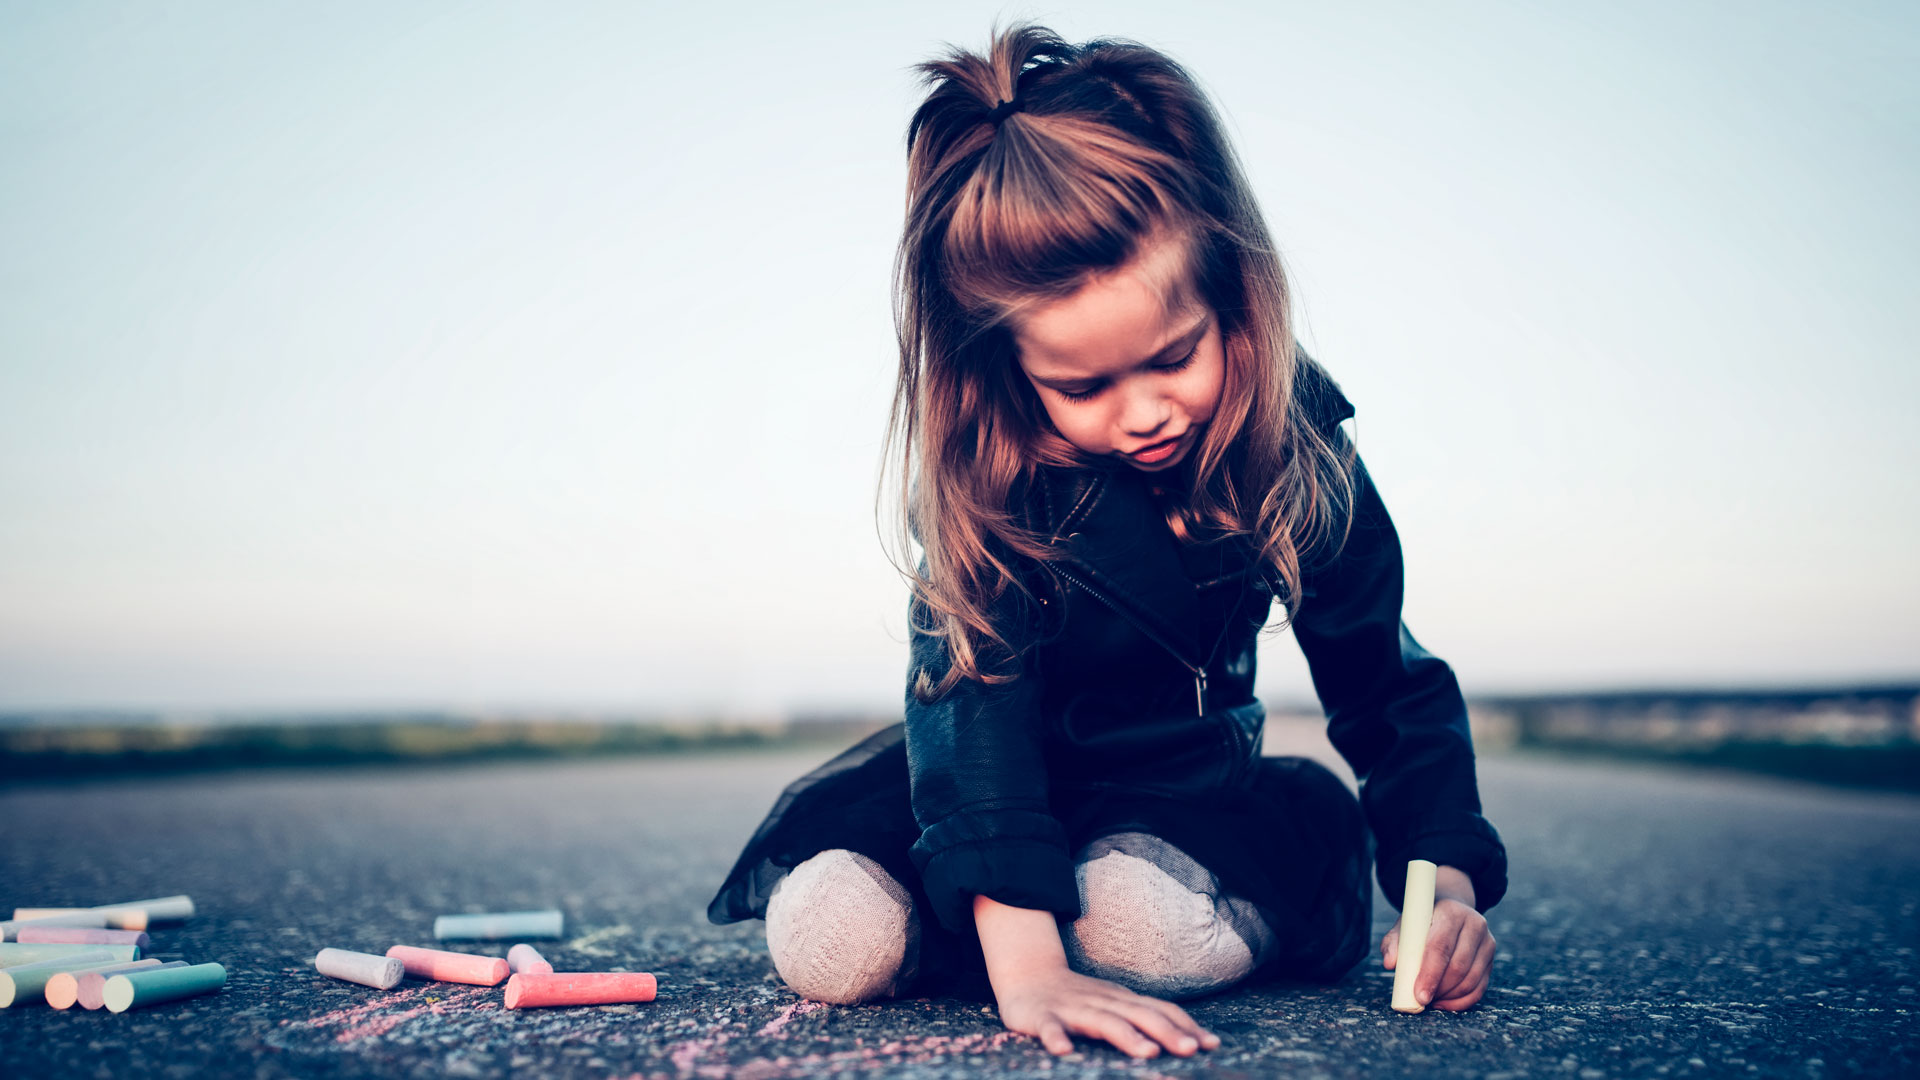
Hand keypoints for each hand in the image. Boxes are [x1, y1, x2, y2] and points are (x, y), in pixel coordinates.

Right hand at [971, 893, 1218, 1057]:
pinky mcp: (1042, 1016)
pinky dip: (1056, 1038)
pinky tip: (1063, 1052)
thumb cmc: (1079, 998)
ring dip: (1126, 1036)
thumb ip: (1144, 1019)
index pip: (1161, 1010)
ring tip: (1146, 1053)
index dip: (1186, 1026)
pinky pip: (1049, 1028)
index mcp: (1122, 1000)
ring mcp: (1072, 1009)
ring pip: (1102, 1021)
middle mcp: (1102, 1002)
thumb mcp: (1116, 1005)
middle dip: (1167, 1032)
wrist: (1028, 975)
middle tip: (1191, 1050)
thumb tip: (1186, 1039)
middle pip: (1139, 1015)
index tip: (1212, 1044)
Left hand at [1381, 876, 1495, 1010]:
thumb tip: (1390, 963)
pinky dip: (1462, 1001)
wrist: (1450, 913)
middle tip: (1422, 1000)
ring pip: (1471, 980)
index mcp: (1450, 912)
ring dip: (1450, 996)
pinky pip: (1480, 988)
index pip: (1441, 947)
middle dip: (1439, 989)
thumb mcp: (1405, 927)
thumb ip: (1393, 943)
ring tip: (1432, 1000)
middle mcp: (1474, 924)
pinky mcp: (1491, 958)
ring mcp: (1487, 942)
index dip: (1430, 974)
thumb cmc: (1423, 923)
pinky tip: (1445, 1003)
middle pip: (1458, 966)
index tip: (1419, 994)